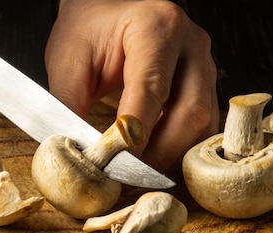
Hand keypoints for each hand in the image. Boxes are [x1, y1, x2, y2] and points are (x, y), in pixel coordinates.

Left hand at [45, 0, 218, 172]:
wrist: (105, 11)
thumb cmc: (88, 30)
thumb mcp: (68, 60)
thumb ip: (69, 105)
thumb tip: (78, 154)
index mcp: (157, 27)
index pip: (152, 90)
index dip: (135, 135)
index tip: (114, 165)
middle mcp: (190, 44)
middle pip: (191, 111)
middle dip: (158, 153)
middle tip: (125, 177)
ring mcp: (203, 64)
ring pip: (202, 123)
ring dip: (171, 155)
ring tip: (135, 172)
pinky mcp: (204, 84)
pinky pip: (201, 126)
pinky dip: (178, 148)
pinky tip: (151, 158)